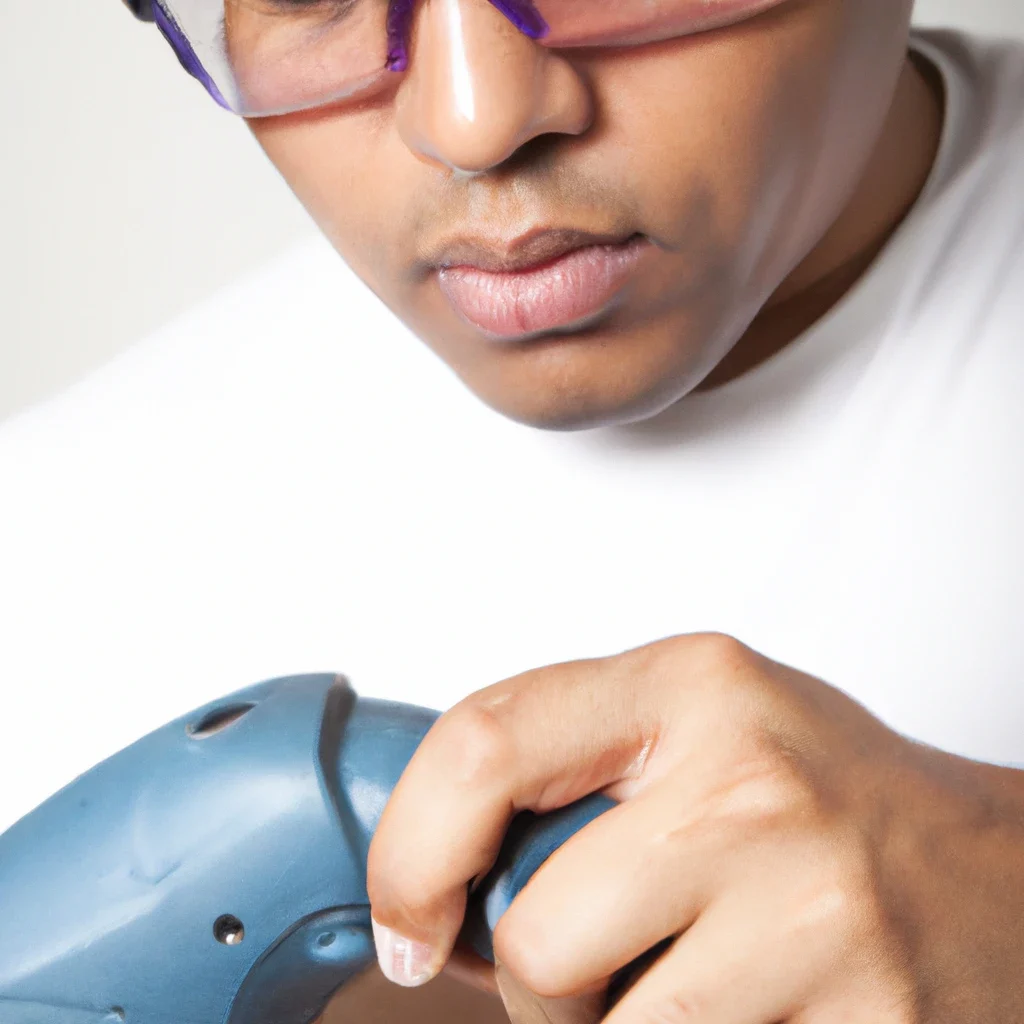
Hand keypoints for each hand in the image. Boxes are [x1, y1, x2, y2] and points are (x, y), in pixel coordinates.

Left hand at [366, 633, 1023, 1021]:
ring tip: (690, 983)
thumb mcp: (698, 728)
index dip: (409, 852)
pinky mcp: (864, 1018)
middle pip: (536, 934)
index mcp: (691, 686)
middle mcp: (750, 780)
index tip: (409, 923)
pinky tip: (752, 1011)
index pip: (483, 744)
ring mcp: (813, 905)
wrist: (993, 875)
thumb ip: (570, 767)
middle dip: (540, 986)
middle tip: (598, 966)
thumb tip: (431, 871)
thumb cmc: (823, 796)